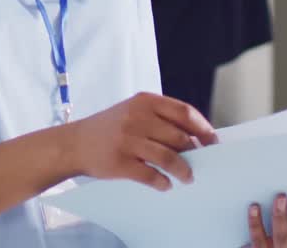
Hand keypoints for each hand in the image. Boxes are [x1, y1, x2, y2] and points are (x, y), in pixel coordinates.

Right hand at [64, 92, 217, 190]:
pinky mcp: (119, 162)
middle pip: (179, 137)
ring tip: (187, 177)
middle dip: (194, 152)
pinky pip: (150, 175)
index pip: (184, 112)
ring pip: (168, 158)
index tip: (212, 141)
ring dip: (183, 171)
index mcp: (144, 102)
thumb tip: (195, 136)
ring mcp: (127, 140)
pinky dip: (162, 182)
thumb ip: (160, 118)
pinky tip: (166, 184)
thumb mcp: (133, 111)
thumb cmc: (110, 128)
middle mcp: (136, 118)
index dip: (202, 128)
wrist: (74, 143)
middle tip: (199, 161)